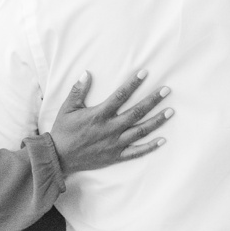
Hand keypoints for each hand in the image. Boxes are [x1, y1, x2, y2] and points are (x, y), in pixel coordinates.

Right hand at [50, 69, 170, 174]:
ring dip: (157, 121)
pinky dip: (150, 147)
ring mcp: (115, 143)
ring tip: (170, 111)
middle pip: (137, 112)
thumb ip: (78, 91)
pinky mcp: (116, 156)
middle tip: (167, 90)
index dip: (133, 83)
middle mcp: (110, 128)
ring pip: (140, 131)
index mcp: (99, 115)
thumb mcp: (67, 108)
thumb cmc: (63, 131)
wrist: (59, 157)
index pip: (120, 96)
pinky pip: (136, 152)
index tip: (144, 73)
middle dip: (153, 100)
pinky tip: (162, 140)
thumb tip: (86, 73)